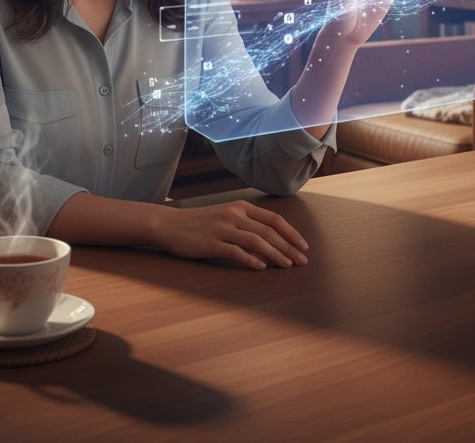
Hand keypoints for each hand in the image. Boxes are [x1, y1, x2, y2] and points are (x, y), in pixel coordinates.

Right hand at [154, 200, 308, 270]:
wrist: (170, 224)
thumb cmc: (200, 223)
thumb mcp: (226, 215)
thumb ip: (246, 222)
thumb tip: (273, 238)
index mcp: (241, 207)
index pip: (274, 219)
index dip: (291, 233)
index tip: (303, 246)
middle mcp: (234, 214)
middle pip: (269, 231)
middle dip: (289, 247)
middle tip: (302, 261)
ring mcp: (222, 228)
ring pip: (256, 241)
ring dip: (275, 254)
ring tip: (287, 266)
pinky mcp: (211, 242)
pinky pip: (236, 252)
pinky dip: (251, 260)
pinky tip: (261, 268)